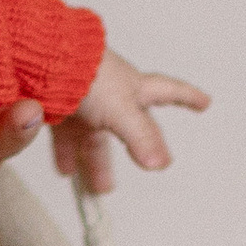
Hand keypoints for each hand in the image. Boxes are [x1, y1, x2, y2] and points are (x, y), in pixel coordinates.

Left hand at [52, 49, 209, 197]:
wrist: (41, 58)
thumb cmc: (86, 73)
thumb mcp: (122, 109)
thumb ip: (140, 137)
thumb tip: (159, 163)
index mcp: (133, 88)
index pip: (168, 91)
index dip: (188, 97)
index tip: (205, 102)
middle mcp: (110, 94)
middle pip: (129, 127)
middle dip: (138, 149)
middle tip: (148, 167)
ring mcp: (84, 100)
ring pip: (94, 137)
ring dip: (97, 162)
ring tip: (98, 188)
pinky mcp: (56, 106)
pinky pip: (65, 135)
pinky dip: (67, 155)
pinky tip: (65, 170)